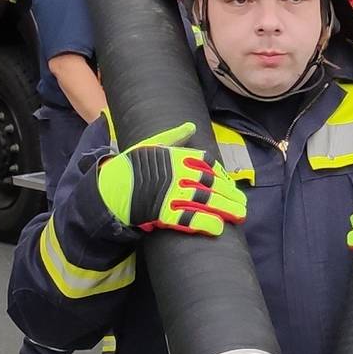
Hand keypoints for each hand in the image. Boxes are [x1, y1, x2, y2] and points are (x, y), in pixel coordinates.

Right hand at [94, 122, 245, 236]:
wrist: (110, 188)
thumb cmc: (131, 166)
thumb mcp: (152, 144)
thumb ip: (174, 137)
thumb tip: (191, 125)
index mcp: (176, 157)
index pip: (207, 164)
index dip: (221, 175)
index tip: (228, 184)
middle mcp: (177, 174)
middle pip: (211, 184)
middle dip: (230, 194)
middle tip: (242, 205)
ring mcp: (171, 194)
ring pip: (205, 201)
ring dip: (225, 209)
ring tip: (239, 215)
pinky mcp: (164, 213)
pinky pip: (189, 219)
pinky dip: (205, 223)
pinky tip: (218, 228)